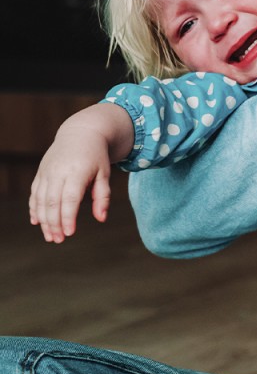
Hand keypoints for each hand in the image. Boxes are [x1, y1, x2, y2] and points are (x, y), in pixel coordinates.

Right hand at [29, 126, 112, 242]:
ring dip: (44, 220)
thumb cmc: (96, 156)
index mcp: (76, 171)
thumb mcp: (104, 173)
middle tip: (59, 240)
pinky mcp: (41, 173)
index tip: (70, 233)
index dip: (68, 217)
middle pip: (52, 202)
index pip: (70, 199)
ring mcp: (46, 172)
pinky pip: (35, 193)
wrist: (80, 133)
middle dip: (54, 223)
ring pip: (41, 200)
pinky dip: (35, 208)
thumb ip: (102, 196)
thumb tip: (101, 219)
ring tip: (50, 236)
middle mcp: (58, 172)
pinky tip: (37, 222)